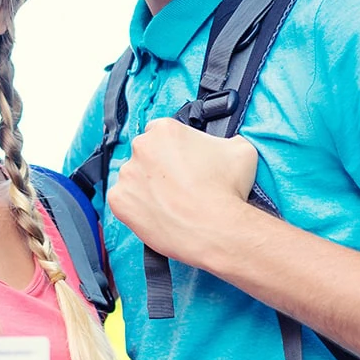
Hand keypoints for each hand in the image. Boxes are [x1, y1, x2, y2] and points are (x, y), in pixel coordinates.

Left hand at [107, 118, 258, 268]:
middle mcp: (141, 147)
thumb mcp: (240, 149)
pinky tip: (157, 213)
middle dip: (159, 167)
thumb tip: (224, 145)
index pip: (161, 133)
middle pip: (145, 153)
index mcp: (165, 130)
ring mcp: (127, 174)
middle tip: (178, 185)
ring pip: (133, 177)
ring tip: (169, 202)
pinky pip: (122, 201)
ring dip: (146, 186)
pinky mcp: (119, 200)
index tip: (182, 163)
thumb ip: (224, 141)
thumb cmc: (228, 190)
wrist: (217, 229)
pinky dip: (136, 207)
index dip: (173, 149)